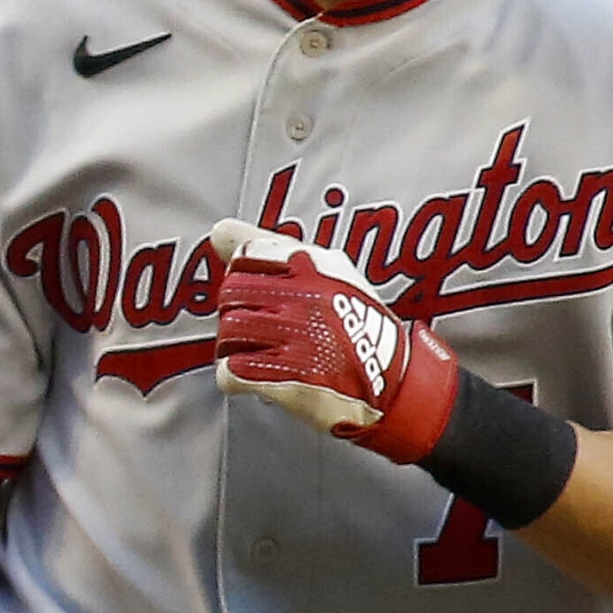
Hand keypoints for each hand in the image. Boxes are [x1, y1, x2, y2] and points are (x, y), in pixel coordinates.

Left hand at [209, 217, 460, 463]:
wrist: (392, 381)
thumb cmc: (354, 322)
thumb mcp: (325, 270)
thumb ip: (271, 247)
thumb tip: (220, 230)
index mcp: (315, 267)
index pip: (247, 255)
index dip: (240, 274)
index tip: (252, 286)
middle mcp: (307, 299)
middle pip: (232, 294)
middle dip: (232, 309)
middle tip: (251, 322)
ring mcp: (300, 340)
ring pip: (229, 332)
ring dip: (232, 344)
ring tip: (252, 349)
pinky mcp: (290, 381)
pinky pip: (232, 372)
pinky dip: (233, 376)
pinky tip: (250, 375)